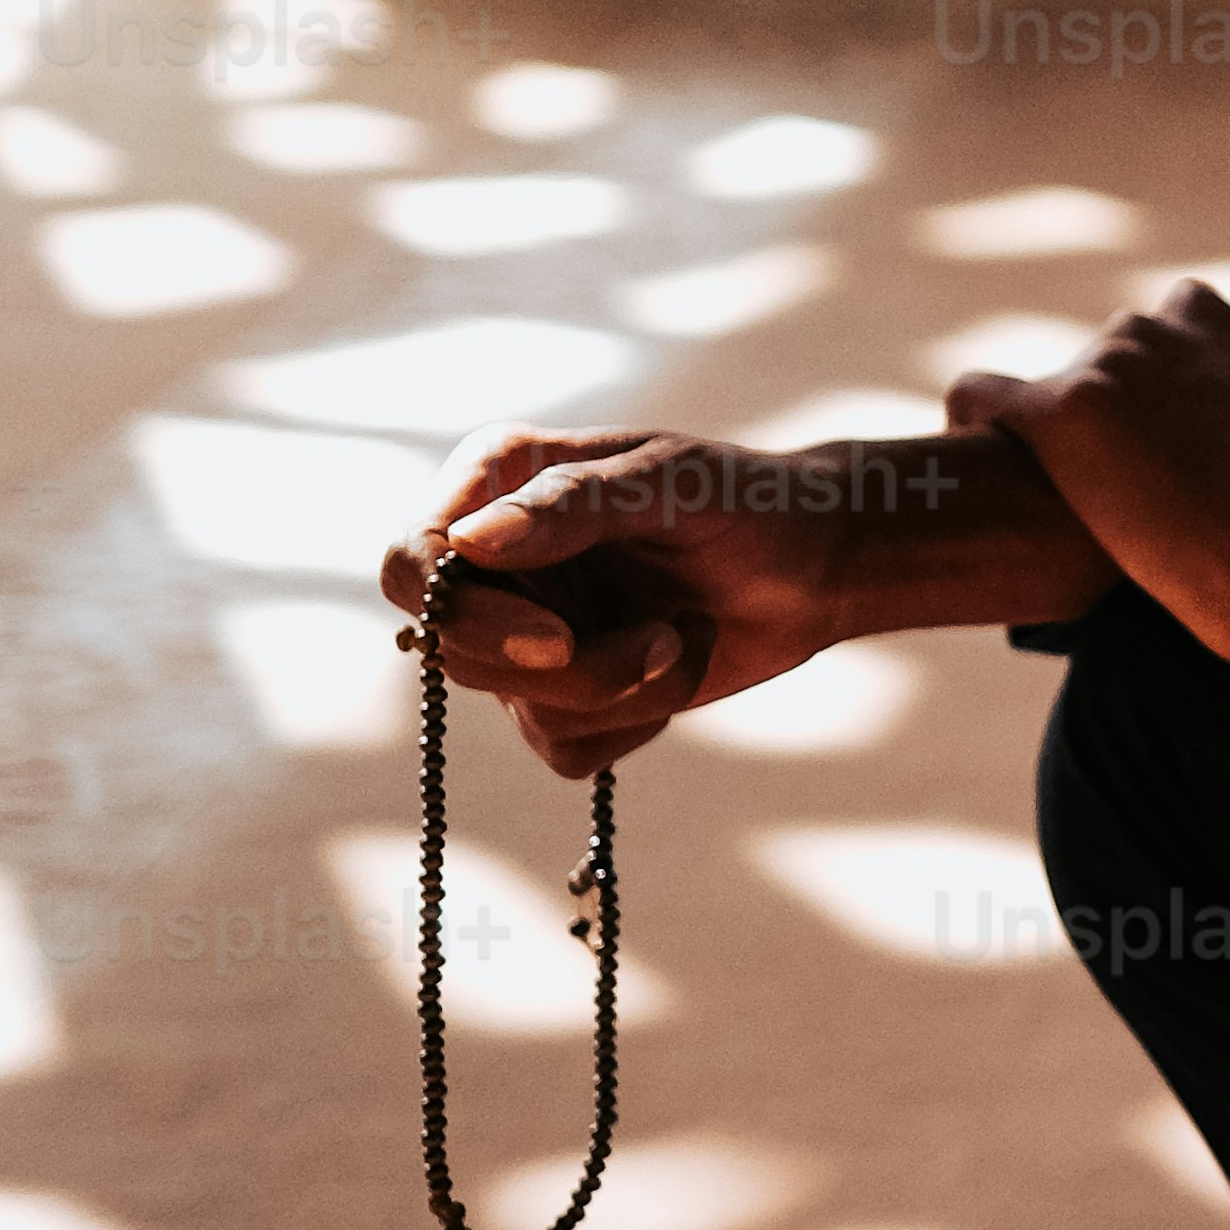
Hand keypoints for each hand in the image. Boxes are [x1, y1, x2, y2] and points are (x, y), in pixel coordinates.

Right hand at [379, 418, 1110, 778]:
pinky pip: (558, 746)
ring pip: (513, 704)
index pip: (412, 560)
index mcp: (496, 483)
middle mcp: (494, 559)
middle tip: (652, 650)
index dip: (461, 614)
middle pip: (450, 648)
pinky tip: (671, 669)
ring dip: (610, 690)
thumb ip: (570, 505)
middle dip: (553, 667)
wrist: (817, 566)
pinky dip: (627, 725)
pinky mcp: (562, 694)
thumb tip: (467, 542)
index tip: (555, 637)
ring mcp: (523, 630)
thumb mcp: (669, 483)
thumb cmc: (744, 501)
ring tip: (677, 641)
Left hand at [952, 280, 1229, 830]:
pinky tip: (977, 466)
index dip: (1178, 404)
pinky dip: (975, 423)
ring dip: (1068, 439)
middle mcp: (1165, 323)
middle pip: (1115, 363)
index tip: (1186, 460)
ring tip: (1075, 510)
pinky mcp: (1066, 417)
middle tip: (1147, 497)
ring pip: (1059, 389)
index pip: (1173, 339)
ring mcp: (1114, 366)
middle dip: (1126, 418)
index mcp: (1224, 319)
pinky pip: (982, 397)